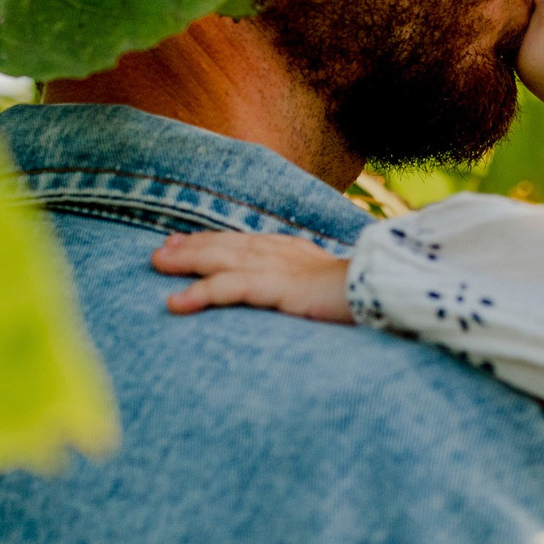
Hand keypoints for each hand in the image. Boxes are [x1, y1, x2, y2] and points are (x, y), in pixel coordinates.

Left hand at [151, 231, 355, 322]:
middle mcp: (279, 252)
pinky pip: (229, 288)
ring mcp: (276, 268)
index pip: (243, 242)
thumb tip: (298, 293)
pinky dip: (200, 293)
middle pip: (226, 245)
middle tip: (161, 250)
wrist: (386, 291)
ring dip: (187, 261)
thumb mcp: (328, 286)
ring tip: (157, 264)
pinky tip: (175, 303)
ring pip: (220, 259)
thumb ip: (306, 286)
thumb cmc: (364, 293)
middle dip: (192, 246)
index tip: (184, 241)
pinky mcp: (275, 287)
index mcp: (292, 251)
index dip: (212, 240)